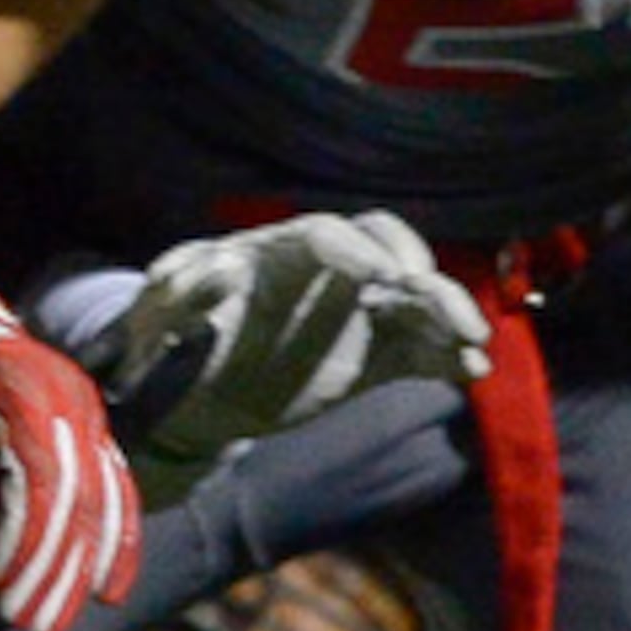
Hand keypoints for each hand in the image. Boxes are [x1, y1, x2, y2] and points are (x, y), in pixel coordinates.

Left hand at [0, 276, 139, 630]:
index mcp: (25, 390)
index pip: (42, 486)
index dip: (31, 550)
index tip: (13, 602)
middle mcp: (69, 400)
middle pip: (78, 499)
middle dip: (60, 570)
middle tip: (39, 627)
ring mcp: (83, 412)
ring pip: (104, 498)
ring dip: (87, 564)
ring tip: (64, 616)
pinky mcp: (84, 429)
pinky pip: (110, 488)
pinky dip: (111, 537)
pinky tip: (106, 583)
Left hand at [103, 211, 489, 496]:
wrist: (184, 396)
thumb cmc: (165, 336)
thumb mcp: (158, 310)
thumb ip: (184, 286)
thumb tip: (222, 264)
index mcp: (275, 252)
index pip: (326, 234)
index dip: (357, 248)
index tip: (382, 274)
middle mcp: (326, 275)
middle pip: (386, 252)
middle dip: (417, 269)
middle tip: (432, 297)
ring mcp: (354, 316)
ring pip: (414, 301)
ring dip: (447, 315)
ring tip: (472, 342)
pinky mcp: (373, 359)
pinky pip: (420, 352)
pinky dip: (447, 358)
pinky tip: (469, 372)